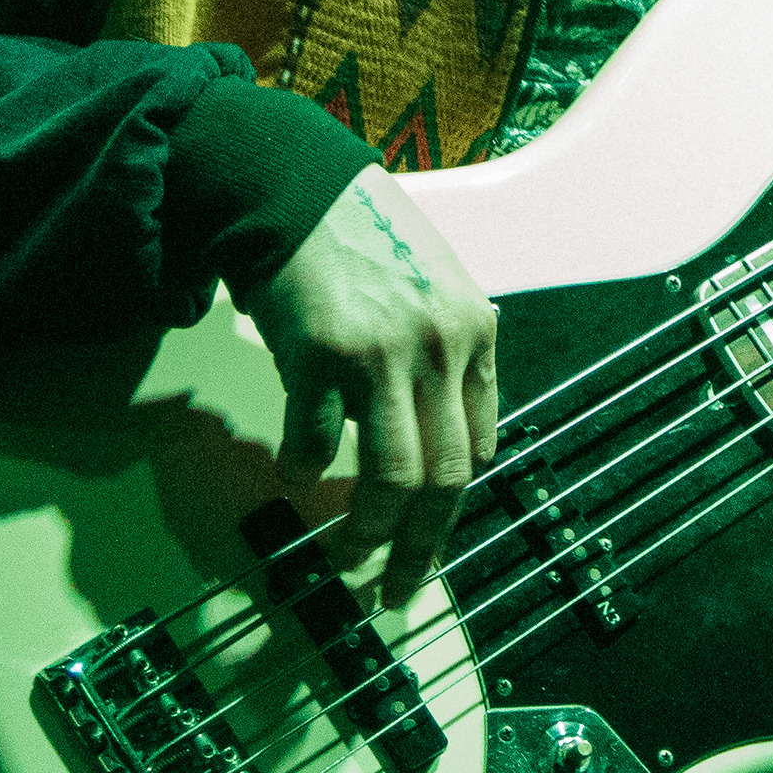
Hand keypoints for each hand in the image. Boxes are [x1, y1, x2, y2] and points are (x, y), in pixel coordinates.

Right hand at [245, 166, 498, 606]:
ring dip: (365, 531)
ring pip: (390, 479)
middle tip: (397, 586)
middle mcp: (440, 345)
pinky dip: (304, 468)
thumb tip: (439, 425)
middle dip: (421, 545)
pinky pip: (316, 444)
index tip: (430, 531)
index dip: (452, 502)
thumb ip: (446, 348)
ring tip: (344, 554)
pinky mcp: (321, 355)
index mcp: (475, 329)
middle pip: (444, 477)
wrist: (295, 186)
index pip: (480, 444)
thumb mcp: (432, 283)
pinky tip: (293, 468)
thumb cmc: (361, 235)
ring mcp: (383, 354)